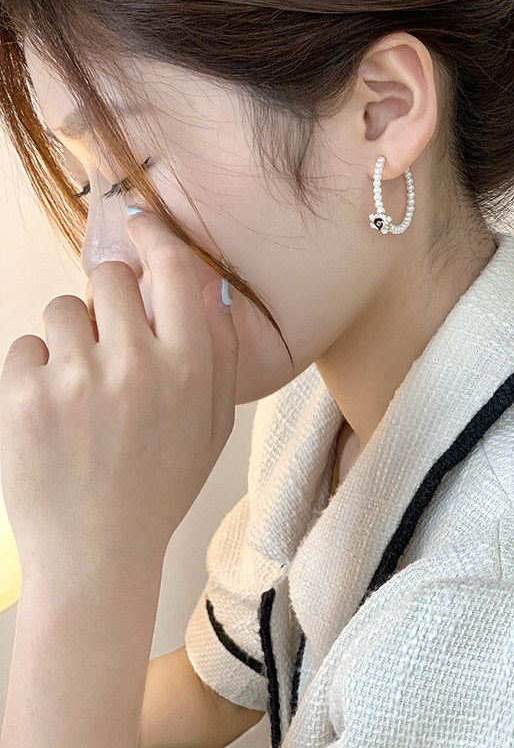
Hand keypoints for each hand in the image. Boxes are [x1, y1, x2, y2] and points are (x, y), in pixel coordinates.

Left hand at [0, 210, 237, 588]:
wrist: (96, 557)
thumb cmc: (157, 489)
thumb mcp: (212, 428)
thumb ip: (220, 356)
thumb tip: (208, 292)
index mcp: (187, 368)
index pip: (172, 270)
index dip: (154, 238)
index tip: (139, 226)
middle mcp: (135, 364)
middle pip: (108, 278)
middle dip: (105, 298)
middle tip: (105, 338)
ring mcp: (76, 380)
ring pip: (61, 309)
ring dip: (67, 337)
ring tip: (76, 387)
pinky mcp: (24, 397)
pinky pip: (24, 346)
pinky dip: (32, 372)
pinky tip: (49, 412)